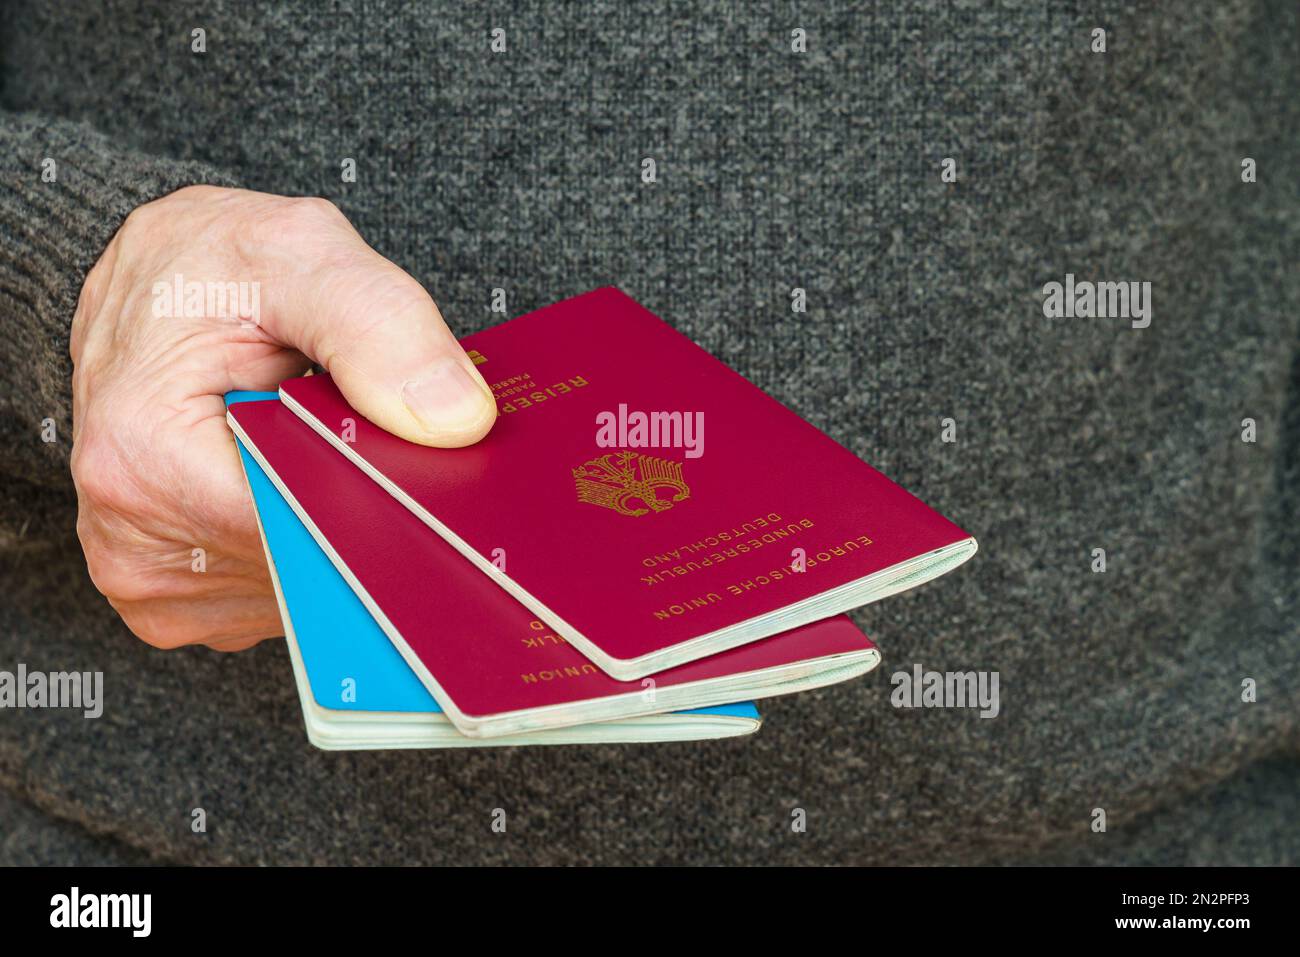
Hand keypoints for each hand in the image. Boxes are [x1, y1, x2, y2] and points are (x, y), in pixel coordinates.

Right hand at [70, 186, 496, 649]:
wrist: (155, 280)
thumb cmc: (212, 265)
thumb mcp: (302, 255)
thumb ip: (383, 328)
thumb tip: (456, 420)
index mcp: (145, 455)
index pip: (307, 528)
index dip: (386, 501)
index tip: (438, 477)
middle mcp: (134, 537)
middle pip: (308, 570)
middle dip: (371, 517)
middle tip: (401, 449)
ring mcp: (151, 580)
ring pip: (302, 593)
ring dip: (341, 536)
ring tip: (339, 454)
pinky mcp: (173, 598)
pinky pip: (279, 600)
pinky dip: (313, 549)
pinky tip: (312, 484)